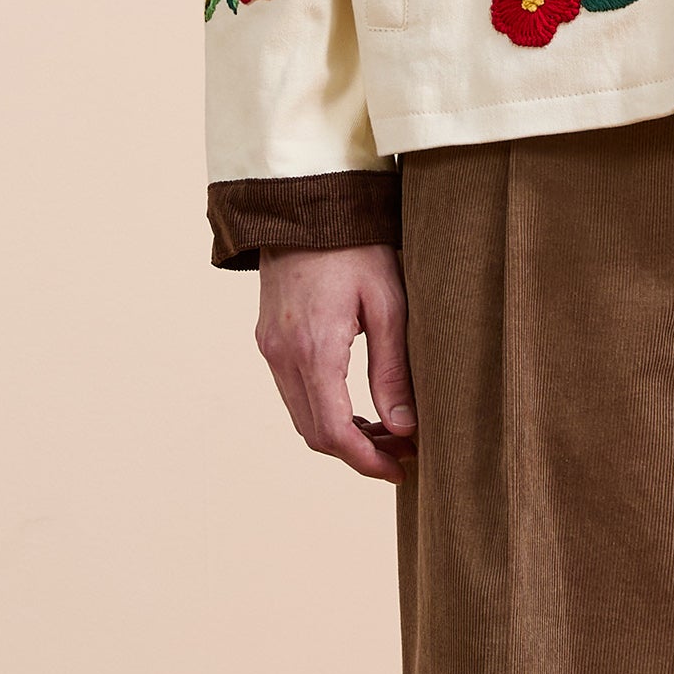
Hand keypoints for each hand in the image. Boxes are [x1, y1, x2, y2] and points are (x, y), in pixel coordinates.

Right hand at [253, 244, 416, 481]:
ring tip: (388, 431)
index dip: (367, 461)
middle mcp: (283, 356)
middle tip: (403, 452)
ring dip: (341, 434)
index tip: (401, 468)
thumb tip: (405, 427)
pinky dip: (324, 410)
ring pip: (302, 417)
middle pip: (315, 434)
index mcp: (314, 350)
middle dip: (359, 453)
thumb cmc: (356, 247)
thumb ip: (393, 371)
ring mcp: (270, 349)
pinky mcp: (268, 339)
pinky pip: (293, 392)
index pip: (334, 433)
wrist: (306, 204)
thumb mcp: (388, 305)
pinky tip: (358, 405)